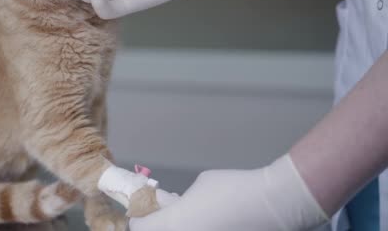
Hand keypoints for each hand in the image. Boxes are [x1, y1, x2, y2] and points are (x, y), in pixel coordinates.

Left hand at [129, 155, 328, 230]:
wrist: (273, 204)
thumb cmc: (235, 189)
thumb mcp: (199, 186)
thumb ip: (180, 200)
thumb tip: (177, 207)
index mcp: (173, 225)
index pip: (140, 228)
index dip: (140, 219)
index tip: (142, 213)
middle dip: (159, 226)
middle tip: (164, 217)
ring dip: (181, 228)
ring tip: (193, 218)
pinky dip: (200, 230)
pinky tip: (210, 224)